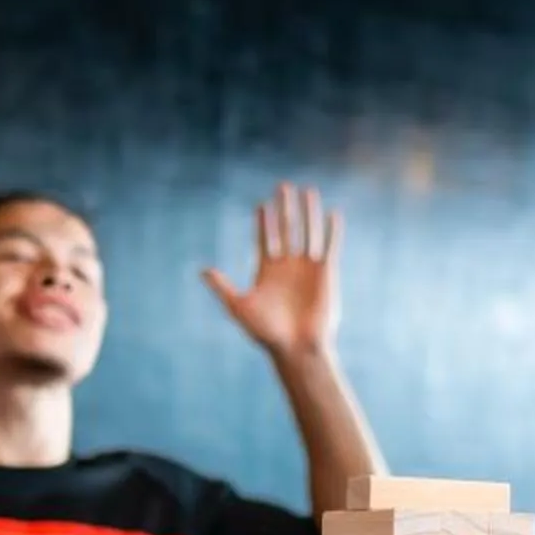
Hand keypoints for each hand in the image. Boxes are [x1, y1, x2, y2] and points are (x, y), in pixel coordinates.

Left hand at [202, 182, 340, 360]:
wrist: (296, 348)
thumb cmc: (265, 333)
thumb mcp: (239, 306)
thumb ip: (223, 287)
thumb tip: (202, 270)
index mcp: (268, 272)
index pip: (266, 239)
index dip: (264, 222)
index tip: (262, 205)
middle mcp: (288, 266)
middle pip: (287, 229)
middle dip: (285, 208)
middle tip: (283, 186)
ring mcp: (308, 269)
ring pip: (308, 233)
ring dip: (308, 212)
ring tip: (308, 191)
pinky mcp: (326, 274)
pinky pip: (330, 247)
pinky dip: (332, 231)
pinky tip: (332, 214)